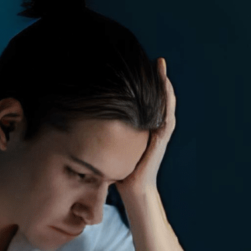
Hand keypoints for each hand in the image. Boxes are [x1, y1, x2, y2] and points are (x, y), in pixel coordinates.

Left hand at [116, 57, 175, 198]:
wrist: (133, 190)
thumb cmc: (121, 171)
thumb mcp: (113, 146)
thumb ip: (106, 133)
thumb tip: (83, 121)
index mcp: (145, 128)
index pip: (148, 102)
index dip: (148, 86)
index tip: (141, 68)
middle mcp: (155, 128)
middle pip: (159, 98)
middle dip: (159, 79)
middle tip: (157, 60)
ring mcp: (160, 133)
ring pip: (166, 104)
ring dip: (165, 86)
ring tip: (162, 68)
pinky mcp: (161, 140)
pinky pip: (167, 117)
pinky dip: (167, 103)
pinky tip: (166, 89)